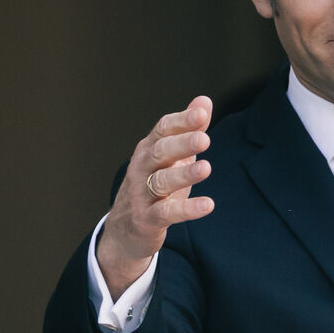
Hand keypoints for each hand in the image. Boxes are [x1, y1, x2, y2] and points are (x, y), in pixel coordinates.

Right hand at [96, 96, 214, 298]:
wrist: (125, 231)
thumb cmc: (153, 188)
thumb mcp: (171, 157)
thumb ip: (188, 129)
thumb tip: (205, 101)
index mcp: (149, 150)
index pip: (163, 130)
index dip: (181, 121)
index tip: (202, 113)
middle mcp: (142, 168)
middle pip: (160, 152)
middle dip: (181, 144)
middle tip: (204, 139)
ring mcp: (142, 194)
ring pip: (161, 181)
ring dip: (184, 175)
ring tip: (206, 168)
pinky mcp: (147, 219)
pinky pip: (167, 213)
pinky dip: (187, 209)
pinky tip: (208, 205)